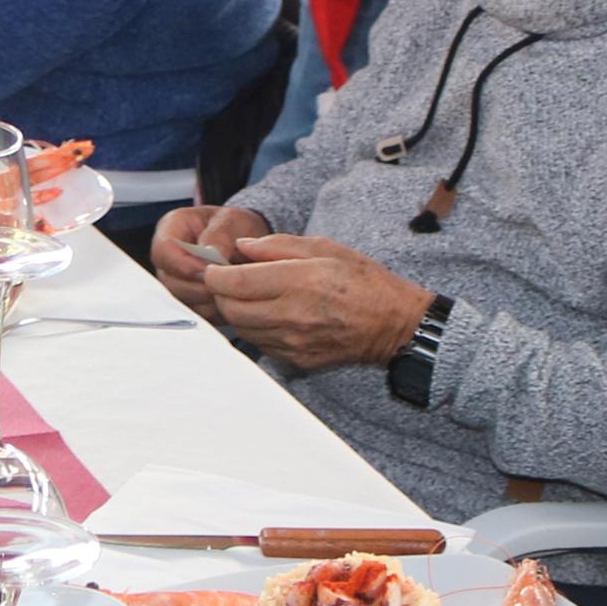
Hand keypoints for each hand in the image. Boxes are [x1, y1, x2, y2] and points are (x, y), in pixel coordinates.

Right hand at [148, 205, 268, 319]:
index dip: (183, 264)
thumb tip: (211, 253)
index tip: (208, 270)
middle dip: (199, 285)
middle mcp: (168, 257)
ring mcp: (175, 280)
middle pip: (169, 281)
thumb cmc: (234, 226)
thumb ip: (219, 235)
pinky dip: (213, 310)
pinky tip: (229, 298)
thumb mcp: (232, 220)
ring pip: (181, 300)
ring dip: (207, 299)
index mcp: (172, 228)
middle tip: (225, 283)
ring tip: (231, 288)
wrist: (247, 240)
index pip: (163, 250)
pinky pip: (195, 313)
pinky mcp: (188, 299)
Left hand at [196, 230, 432, 371]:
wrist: (394, 325)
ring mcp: (293, 342)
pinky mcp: (297, 360)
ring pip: (242, 330)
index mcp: (299, 281)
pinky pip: (260, 345)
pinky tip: (267, 314)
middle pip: (231, 309)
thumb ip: (278, 245)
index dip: (215, 274)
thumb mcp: (325, 247)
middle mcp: (292, 315)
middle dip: (220, 294)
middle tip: (225, 281)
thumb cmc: (364, 282)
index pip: (235, 283)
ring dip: (236, 312)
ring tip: (246, 296)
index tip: (212, 267)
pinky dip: (255, 329)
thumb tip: (241, 247)